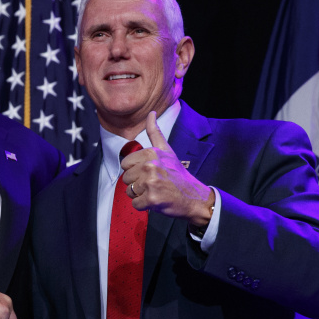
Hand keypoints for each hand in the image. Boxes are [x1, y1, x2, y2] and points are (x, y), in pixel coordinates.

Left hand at [121, 111, 214, 225]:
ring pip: (129, 191)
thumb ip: (154, 132)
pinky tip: (156, 201)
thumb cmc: (178, 175)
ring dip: (139, 195)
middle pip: (126, 178)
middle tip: (154, 183)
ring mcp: (151, 183)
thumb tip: (151, 113)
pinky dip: (144, 206)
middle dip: (137, 183)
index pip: (125, 163)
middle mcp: (150, 166)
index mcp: (151, 153)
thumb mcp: (167, 150)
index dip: (135, 170)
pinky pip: (135, 204)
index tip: (149, 172)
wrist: (193, 197)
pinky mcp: (152, 199)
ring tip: (155, 191)